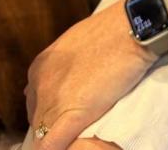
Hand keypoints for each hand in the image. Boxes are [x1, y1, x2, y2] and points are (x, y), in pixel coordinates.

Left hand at [26, 0, 157, 149]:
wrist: (131, 29)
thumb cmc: (111, 31)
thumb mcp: (75, 43)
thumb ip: (63, 65)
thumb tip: (61, 82)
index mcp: (40, 67)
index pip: (36, 104)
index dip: (52, 113)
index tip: (67, 115)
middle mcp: (40, 84)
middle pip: (38, 120)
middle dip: (55, 125)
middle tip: (79, 121)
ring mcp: (54, 100)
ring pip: (43, 135)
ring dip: (60, 137)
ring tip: (81, 130)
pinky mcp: (72, 115)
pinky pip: (51, 146)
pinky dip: (60, 149)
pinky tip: (73, 145)